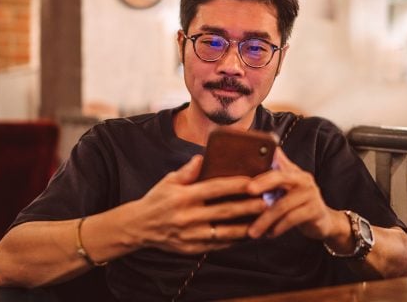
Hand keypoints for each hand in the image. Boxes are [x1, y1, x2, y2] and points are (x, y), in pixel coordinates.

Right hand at [128, 155, 267, 254]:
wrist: (139, 227)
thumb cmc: (157, 200)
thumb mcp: (169, 181)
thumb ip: (188, 171)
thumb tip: (203, 157)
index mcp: (183, 196)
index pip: (214, 188)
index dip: (235, 184)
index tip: (253, 181)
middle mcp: (187, 216)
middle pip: (224, 211)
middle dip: (248, 207)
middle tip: (267, 202)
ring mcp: (190, 235)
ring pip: (225, 232)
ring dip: (246, 226)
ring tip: (263, 220)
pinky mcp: (192, 248)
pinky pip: (218, 244)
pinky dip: (234, 240)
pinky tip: (247, 234)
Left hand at [245, 148, 343, 241]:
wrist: (325, 221)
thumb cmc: (300, 203)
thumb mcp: (288, 188)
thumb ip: (277, 174)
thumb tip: (263, 156)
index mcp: (294, 172)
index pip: (276, 165)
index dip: (261, 168)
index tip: (246, 180)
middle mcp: (303, 179)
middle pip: (279, 178)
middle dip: (262, 184)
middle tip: (248, 191)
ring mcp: (311, 194)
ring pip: (282, 205)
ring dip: (265, 220)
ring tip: (253, 232)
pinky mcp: (314, 210)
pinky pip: (292, 219)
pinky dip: (278, 227)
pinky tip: (270, 234)